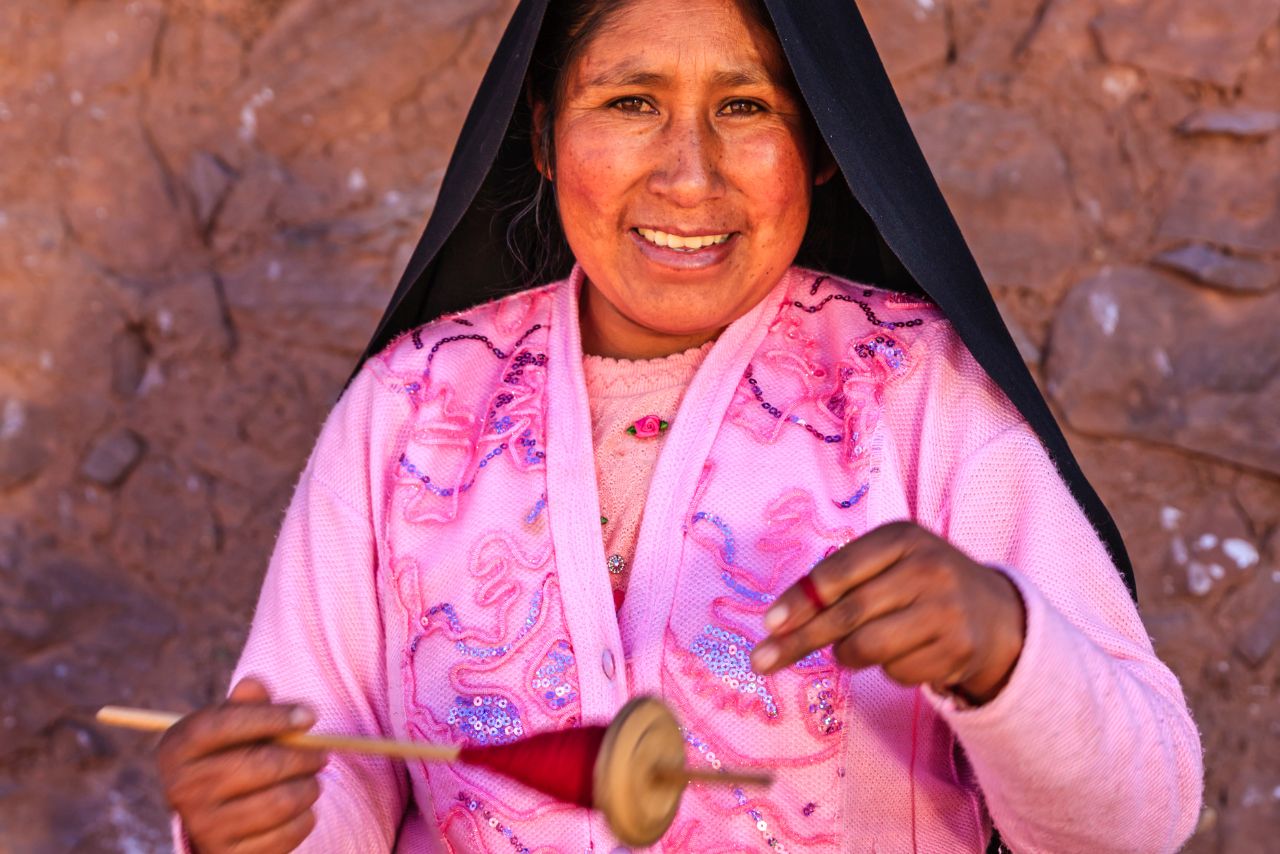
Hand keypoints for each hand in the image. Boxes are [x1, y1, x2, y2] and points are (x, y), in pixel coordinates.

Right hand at [156, 678, 326, 852]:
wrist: (216, 815)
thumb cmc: (233, 753)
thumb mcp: (233, 724)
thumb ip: (248, 703)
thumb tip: (255, 683)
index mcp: (178, 746)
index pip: (226, 724)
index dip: (273, 717)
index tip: (311, 716)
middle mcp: (181, 789)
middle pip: (262, 765)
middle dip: (304, 756)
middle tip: (322, 753)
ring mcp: (203, 826)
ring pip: (281, 801)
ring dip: (310, 787)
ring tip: (312, 779)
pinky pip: (287, 833)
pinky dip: (305, 817)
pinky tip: (301, 807)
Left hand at [750, 522, 1025, 704]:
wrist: (995, 612)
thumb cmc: (919, 583)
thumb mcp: (888, 563)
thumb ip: (841, 581)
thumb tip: (780, 621)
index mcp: (902, 537)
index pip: (838, 573)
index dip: (800, 600)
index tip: (769, 625)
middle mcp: (928, 568)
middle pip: (848, 614)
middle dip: (801, 640)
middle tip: (763, 661)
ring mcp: (947, 610)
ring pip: (868, 648)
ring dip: (848, 655)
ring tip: (858, 647)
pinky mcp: (958, 649)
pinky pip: (896, 673)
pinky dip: (888, 670)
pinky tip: (906, 652)